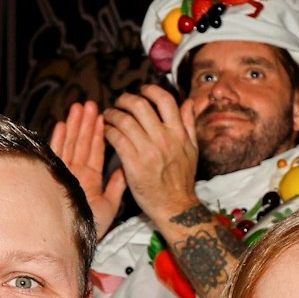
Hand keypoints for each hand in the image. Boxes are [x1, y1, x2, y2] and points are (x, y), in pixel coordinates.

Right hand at [48, 99, 127, 239]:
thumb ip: (117, 185)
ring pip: (69, 145)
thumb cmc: (93, 227)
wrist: (75, 242)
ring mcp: (64, 174)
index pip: (96, 151)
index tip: (103, 115)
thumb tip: (125, 166)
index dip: (99, 133)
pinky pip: (56, 156)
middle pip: (81, 143)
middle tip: (90, 104)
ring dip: (74, 126)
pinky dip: (58, 140)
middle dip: (86, 123)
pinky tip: (61, 125)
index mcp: (90, 179)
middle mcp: (76, 174)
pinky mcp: (54, 177)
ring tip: (78, 107)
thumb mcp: (111, 205)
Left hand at [102, 86, 201, 223]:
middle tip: (120, 102)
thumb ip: (188, 124)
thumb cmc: (182, 179)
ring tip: (109, 116)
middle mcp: (164, 139)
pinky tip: (107, 131)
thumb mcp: (192, 149)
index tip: (142, 90)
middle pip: (140, 105)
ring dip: (113, 114)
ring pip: (125, 120)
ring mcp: (148, 151)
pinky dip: (108, 131)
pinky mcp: (134, 163)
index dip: (150, 90)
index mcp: (178, 134)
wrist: (175, 207)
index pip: (165, 100)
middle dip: (126, 99)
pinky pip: (116, 138)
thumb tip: (187, 102)